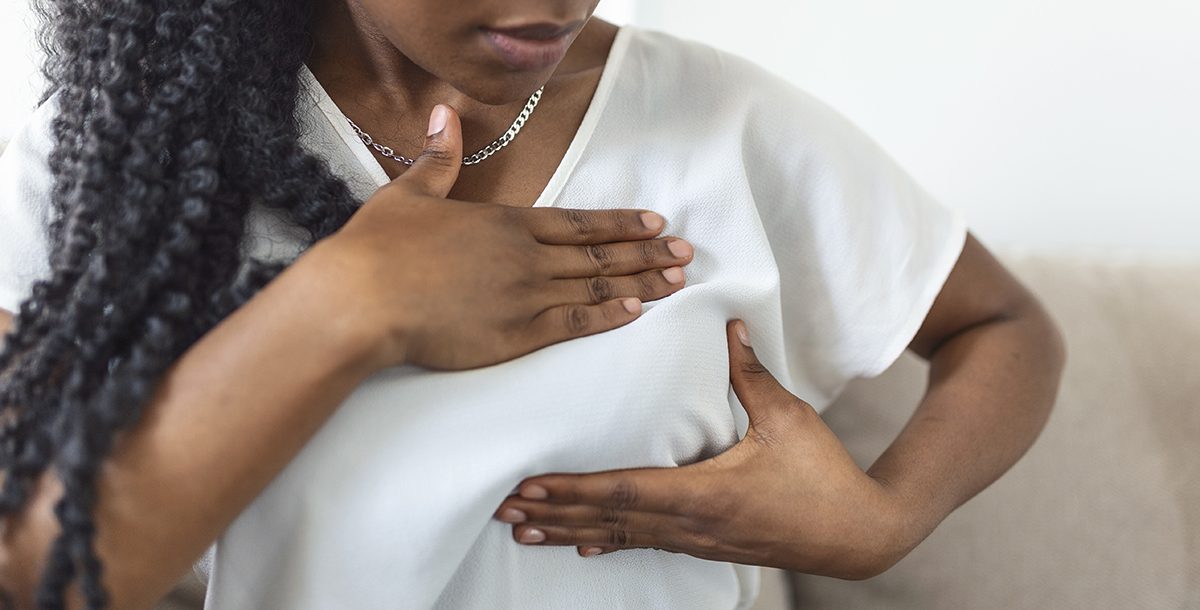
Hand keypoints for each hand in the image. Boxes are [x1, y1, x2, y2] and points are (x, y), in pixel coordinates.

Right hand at [305, 104, 694, 370]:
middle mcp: (526, 256)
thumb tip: (444, 112)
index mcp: (505, 222)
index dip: (618, 222)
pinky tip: (635, 311)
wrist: (363, 299)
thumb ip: (437, 157)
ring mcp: (525, 295)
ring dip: (640, 282)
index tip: (653, 222)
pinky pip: (573, 322)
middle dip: (645, 252)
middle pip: (598, 252)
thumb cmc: (379, 248)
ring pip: (596, 286)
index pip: (577, 220)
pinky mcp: (516, 333)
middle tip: (685, 252)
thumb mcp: (409, 192)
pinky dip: (607, 316)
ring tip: (676, 281)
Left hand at [492, 320, 911, 579]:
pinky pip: (644, 544)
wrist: (858, 535)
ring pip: (620, 537)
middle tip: (506, 508)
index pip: (626, 492)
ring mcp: (697, 540)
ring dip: (570, 531)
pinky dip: (608, 542)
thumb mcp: (789, 419)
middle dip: (555, 514)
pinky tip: (583, 546)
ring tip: (524, 530)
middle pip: (610, 520)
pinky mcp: (705, 546)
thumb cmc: (824, 476)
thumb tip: (729, 324)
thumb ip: (751, 374)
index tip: (531, 487)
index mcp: (707, 492)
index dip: (574, 492)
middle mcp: (692, 523)